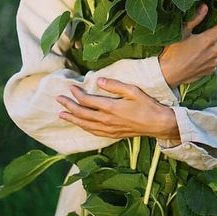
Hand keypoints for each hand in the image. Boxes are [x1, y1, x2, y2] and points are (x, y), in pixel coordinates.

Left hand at [56, 78, 180, 140]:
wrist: (158, 124)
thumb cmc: (147, 105)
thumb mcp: (133, 91)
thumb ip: (115, 85)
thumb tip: (99, 80)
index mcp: (110, 108)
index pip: (87, 101)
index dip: (77, 94)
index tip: (71, 87)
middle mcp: (106, 120)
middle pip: (82, 113)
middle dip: (68, 106)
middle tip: (58, 99)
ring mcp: (109, 129)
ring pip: (85, 125)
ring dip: (72, 119)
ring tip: (61, 114)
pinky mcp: (112, 134)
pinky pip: (93, 132)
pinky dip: (83, 127)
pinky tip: (79, 125)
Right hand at [159, 4, 216, 87]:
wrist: (168, 74)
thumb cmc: (173, 52)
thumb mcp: (182, 32)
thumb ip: (196, 19)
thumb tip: (205, 6)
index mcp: (208, 39)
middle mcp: (215, 51)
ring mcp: (215, 62)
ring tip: (208, 39)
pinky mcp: (211, 70)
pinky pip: (216, 59)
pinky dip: (213, 53)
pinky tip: (201, 53)